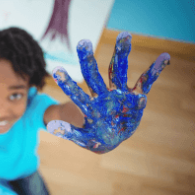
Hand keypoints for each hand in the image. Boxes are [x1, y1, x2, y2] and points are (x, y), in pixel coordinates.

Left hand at [47, 32, 169, 153]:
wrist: (111, 137)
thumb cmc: (94, 136)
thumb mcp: (83, 137)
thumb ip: (70, 132)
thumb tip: (52, 127)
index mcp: (90, 105)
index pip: (77, 93)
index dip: (68, 83)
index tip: (56, 70)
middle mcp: (103, 95)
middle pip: (94, 75)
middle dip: (88, 60)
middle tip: (82, 42)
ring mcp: (119, 94)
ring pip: (118, 71)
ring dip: (121, 54)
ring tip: (124, 35)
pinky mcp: (135, 98)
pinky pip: (146, 82)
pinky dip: (154, 71)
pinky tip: (163, 58)